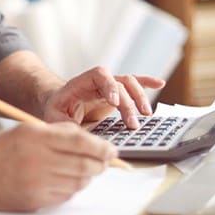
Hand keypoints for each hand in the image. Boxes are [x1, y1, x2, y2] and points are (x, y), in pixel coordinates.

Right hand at [0, 122, 117, 211]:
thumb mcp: (28, 130)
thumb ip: (60, 133)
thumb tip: (92, 143)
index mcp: (36, 136)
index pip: (81, 141)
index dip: (101, 147)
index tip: (111, 149)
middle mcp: (37, 159)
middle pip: (84, 163)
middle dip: (100, 163)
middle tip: (105, 162)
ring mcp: (36, 182)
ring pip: (78, 181)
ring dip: (87, 176)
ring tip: (85, 170)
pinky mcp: (35, 200)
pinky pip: (66, 195)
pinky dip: (72, 188)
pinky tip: (67, 180)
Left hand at [42, 67, 165, 128]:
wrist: (58, 104)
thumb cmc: (55, 110)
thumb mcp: (54, 118)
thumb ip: (66, 126)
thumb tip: (82, 138)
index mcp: (81, 83)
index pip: (99, 75)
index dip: (109, 86)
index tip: (114, 103)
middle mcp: (98, 82)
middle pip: (119, 83)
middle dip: (128, 103)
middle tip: (133, 124)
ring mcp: (110, 87)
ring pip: (130, 84)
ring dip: (140, 96)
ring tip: (146, 114)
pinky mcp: (118, 95)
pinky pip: (134, 84)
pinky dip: (147, 83)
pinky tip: (159, 84)